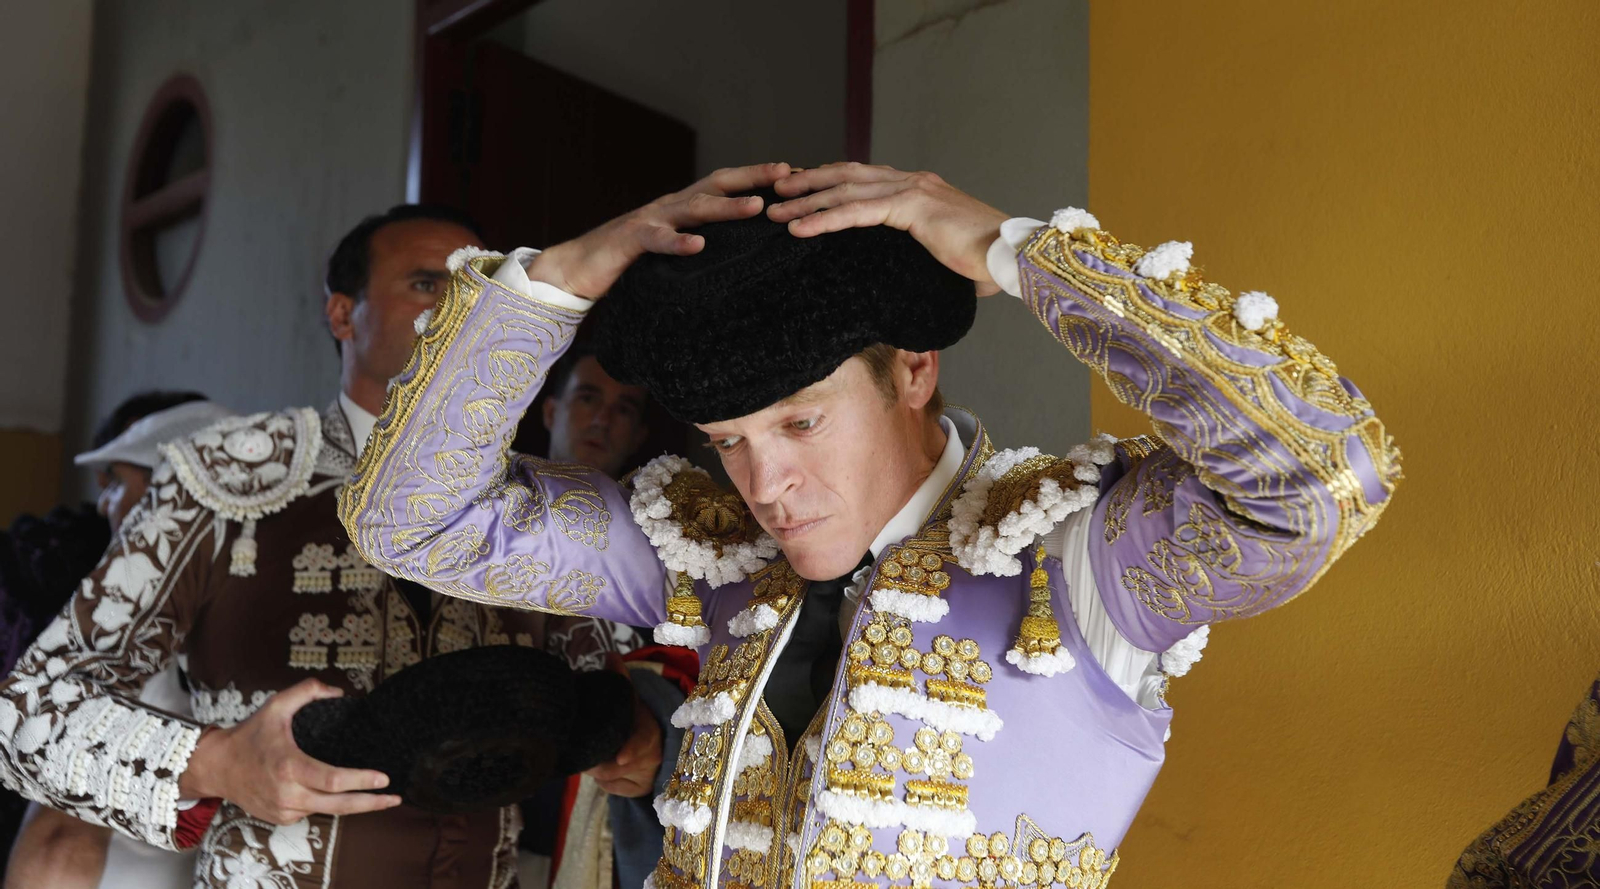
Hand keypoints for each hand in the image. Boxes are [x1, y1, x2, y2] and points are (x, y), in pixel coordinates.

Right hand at [178, 678, 400, 824]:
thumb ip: (307, 691)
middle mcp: (287, 793)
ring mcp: (283, 810)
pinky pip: (311, 812)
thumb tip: (338, 691)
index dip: (361, 781)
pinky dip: (325, 803)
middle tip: (394, 798)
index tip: (384, 779)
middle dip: (370, 803)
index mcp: (289, 767)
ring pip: (327, 810)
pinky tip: (337, 795)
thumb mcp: (276, 706)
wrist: (216, 766)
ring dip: (351, 804)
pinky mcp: (280, 818)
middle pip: (338, 805)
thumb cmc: (248, 736)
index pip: (333, 779)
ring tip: (377, 798)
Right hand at [525, 162, 792, 299]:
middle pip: (717, 184)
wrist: (577, 268)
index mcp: (683, 206)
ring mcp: (650, 219)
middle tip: (788, 175)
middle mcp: (670, 205)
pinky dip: (678, 243)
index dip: (759, 178)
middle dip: (753, 178)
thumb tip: (743, 250)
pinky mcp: (630, 241)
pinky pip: (656, 240)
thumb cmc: (631, 261)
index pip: (726, 185)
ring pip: (693, 208)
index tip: (795, 175)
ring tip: (757, 208)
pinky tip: (698, 246)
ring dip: (727, 207)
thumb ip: (703, 242)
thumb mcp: (674, 248)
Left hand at [583, 663, 662, 797]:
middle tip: (582, 755)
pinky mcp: (640, 789)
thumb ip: (620, 680)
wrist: (656, 741)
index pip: (642, 743)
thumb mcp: (630, 700)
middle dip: (596, 761)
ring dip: (597, 770)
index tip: (621, 757)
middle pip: (616, 765)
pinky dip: (605, 782)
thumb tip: (610, 655)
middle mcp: (652, 756)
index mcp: (649, 732)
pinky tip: (603, 771)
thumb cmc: (637, 719)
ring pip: (611, 778)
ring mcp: (647, 774)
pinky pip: (614, 789)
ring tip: (590, 759)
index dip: (632, 750)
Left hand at [767, 162, 1010, 295]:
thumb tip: (905, 278)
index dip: (830, 181)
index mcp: (919, 189)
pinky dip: (825, 219)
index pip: (864, 179)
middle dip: (808, 182)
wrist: (1012, 256)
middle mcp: (913, 182)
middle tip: (776, 190)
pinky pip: (858, 211)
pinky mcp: (912, 206)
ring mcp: (913, 190)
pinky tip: (800, 227)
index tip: (801, 189)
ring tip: (776, 212)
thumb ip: (919, 255)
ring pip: (846, 191)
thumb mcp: (941, 255)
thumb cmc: (984, 263)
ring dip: (806, 202)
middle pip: (847, 175)